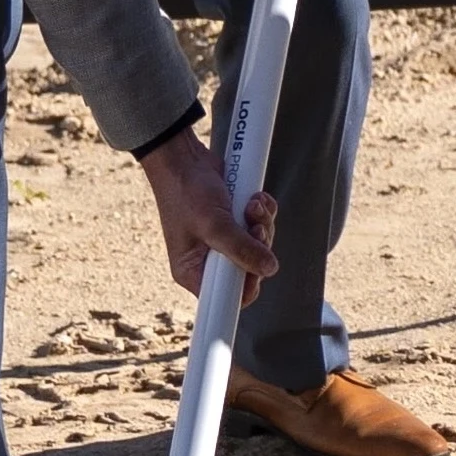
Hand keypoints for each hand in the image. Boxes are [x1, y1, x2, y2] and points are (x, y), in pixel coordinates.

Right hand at [137, 128, 278, 290]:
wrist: (186, 158)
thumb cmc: (187, 192)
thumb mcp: (214, 224)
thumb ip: (241, 249)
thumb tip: (269, 268)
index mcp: (192, 271)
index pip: (226, 298)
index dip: (248, 286)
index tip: (259, 268)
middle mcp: (207, 260)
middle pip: (250, 269)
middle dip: (259, 245)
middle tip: (255, 227)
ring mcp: (223, 240)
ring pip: (259, 246)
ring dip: (262, 224)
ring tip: (252, 205)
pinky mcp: (234, 222)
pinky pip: (260, 226)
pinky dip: (262, 212)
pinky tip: (254, 198)